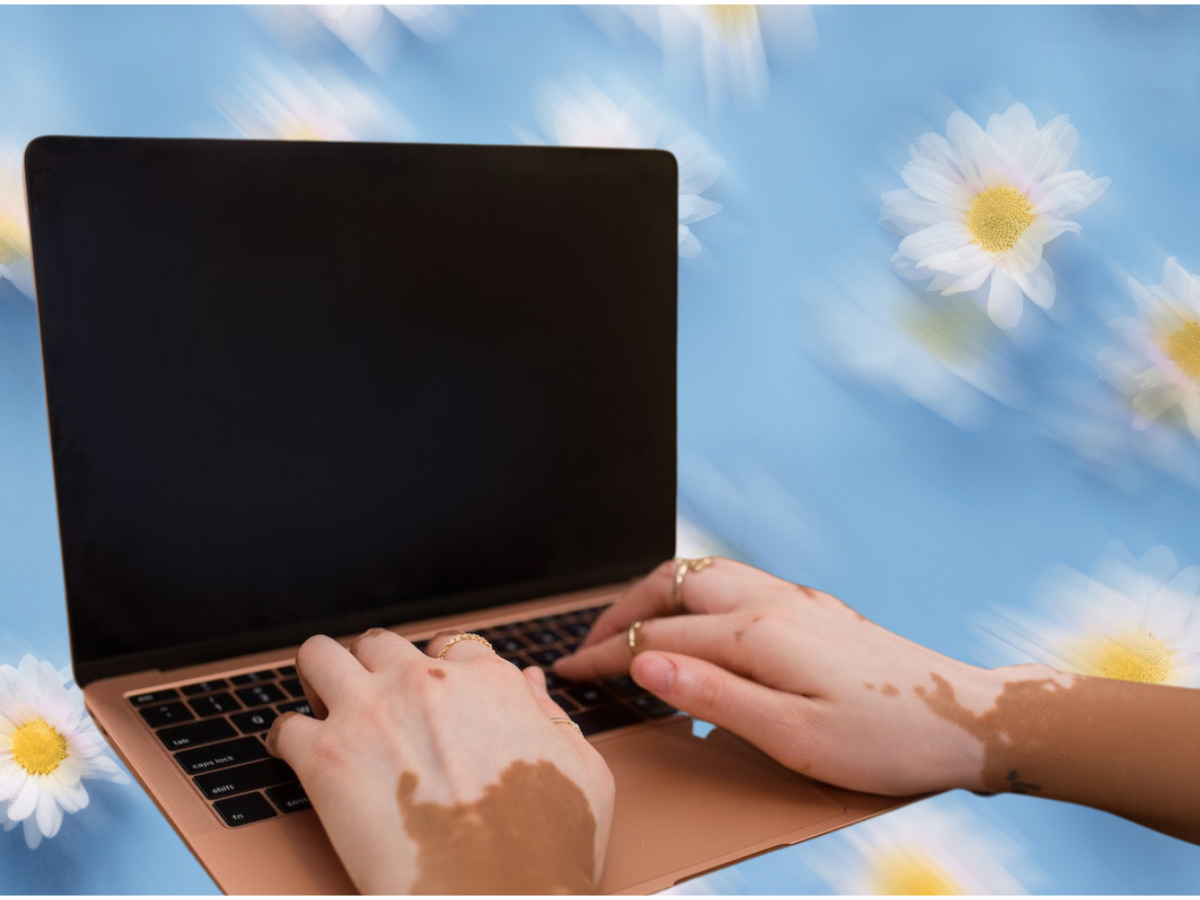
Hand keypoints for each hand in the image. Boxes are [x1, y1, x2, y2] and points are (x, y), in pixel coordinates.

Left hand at [267, 629, 614, 893]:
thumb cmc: (549, 849)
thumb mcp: (585, 770)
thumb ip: (553, 716)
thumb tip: (531, 681)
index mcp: (489, 682)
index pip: (449, 646)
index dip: (436, 671)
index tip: (428, 694)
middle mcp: (426, 682)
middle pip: (379, 643)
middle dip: (372, 668)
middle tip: (369, 699)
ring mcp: (371, 712)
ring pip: (320, 656)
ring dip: (319, 678)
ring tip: (321, 705)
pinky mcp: (326, 756)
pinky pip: (284, 726)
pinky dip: (287, 741)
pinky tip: (297, 758)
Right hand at [555, 558, 1002, 796]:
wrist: (969, 720)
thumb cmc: (887, 737)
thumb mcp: (793, 735)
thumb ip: (714, 695)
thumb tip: (645, 664)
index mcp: (759, 633)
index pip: (657, 638)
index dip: (606, 656)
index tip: (569, 672)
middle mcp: (772, 603)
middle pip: (673, 584)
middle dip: (623, 610)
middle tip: (591, 646)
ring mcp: (796, 600)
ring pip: (705, 576)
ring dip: (659, 596)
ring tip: (634, 631)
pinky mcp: (815, 609)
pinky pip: (735, 585)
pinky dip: (696, 599)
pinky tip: (702, 630)